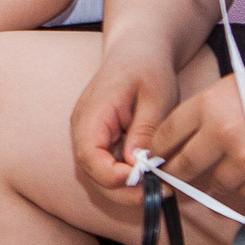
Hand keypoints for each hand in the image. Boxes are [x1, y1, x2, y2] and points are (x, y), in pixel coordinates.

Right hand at [69, 43, 182, 198]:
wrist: (137, 51)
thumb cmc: (147, 68)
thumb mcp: (155, 96)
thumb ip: (145, 130)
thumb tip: (138, 165)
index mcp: (91, 115)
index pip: (90, 157)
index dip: (114, 177)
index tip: (147, 181)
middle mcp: (83, 129)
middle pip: (93, 173)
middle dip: (124, 190)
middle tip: (161, 193)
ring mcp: (89, 136)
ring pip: (99, 175)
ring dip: (127, 187)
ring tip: (160, 187)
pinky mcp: (100, 141)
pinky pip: (107, 167)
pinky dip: (127, 177)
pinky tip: (152, 176)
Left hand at [144, 55, 244, 216]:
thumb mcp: (240, 82)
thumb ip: (212, 106)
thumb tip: (192, 130)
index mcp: (209, 105)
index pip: (166, 135)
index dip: (159, 150)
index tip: (158, 157)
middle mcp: (221, 135)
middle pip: (183, 167)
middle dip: (177, 175)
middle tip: (176, 180)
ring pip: (216, 186)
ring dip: (221, 182)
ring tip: (237, 168)